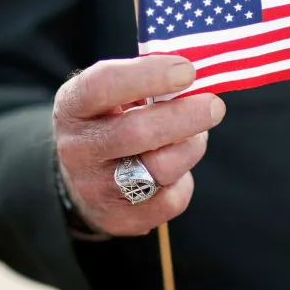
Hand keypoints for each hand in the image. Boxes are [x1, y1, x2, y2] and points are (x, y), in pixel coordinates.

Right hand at [52, 56, 224, 236]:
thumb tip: (196, 74)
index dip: (148, 75)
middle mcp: (78, 148)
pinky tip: (177, 170)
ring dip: (191, 147)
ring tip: (196, 136)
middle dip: (185, 116)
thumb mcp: (116, 93)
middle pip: (138, 132)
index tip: (187, 70)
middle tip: (215, 106)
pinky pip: (170, 201)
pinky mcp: (118, 219)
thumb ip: (148, 82)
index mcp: (74, 106)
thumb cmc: (114, 120)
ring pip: (161, 168)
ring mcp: (95, 188)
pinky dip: (183, 182)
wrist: (86, 178)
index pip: (104, 85)